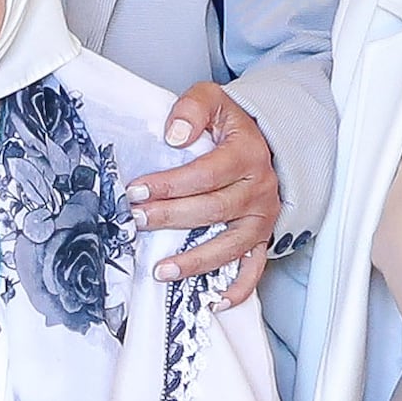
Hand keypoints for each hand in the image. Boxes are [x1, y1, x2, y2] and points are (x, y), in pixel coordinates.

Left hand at [137, 84, 283, 299]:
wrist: (265, 140)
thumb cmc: (230, 125)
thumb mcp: (213, 99)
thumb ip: (192, 109)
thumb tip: (173, 134)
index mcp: (247, 154)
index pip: (206, 173)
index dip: (170, 184)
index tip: (136, 190)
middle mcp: (259, 189)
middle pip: (214, 210)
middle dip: (171, 218)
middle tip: (136, 221)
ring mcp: (263, 218)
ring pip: (231, 245)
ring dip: (195, 261)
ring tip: (161, 270)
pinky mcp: (263, 238)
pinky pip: (255, 269)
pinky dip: (238, 289)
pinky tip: (214, 301)